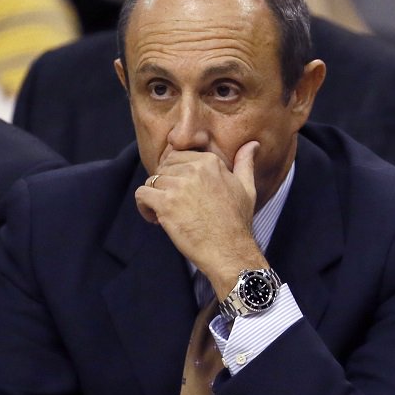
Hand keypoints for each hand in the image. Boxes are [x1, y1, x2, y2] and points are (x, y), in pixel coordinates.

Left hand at [133, 140, 264, 283]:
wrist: (230, 251)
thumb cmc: (238, 222)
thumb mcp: (247, 188)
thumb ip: (245, 163)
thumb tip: (253, 144)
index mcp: (210, 162)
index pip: (178, 157)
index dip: (177, 175)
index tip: (184, 194)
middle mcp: (194, 170)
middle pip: (163, 168)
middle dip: (165, 185)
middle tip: (175, 205)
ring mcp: (179, 186)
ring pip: (152, 181)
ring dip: (155, 198)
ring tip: (167, 215)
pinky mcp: (166, 203)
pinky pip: (142, 194)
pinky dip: (144, 207)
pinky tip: (156, 219)